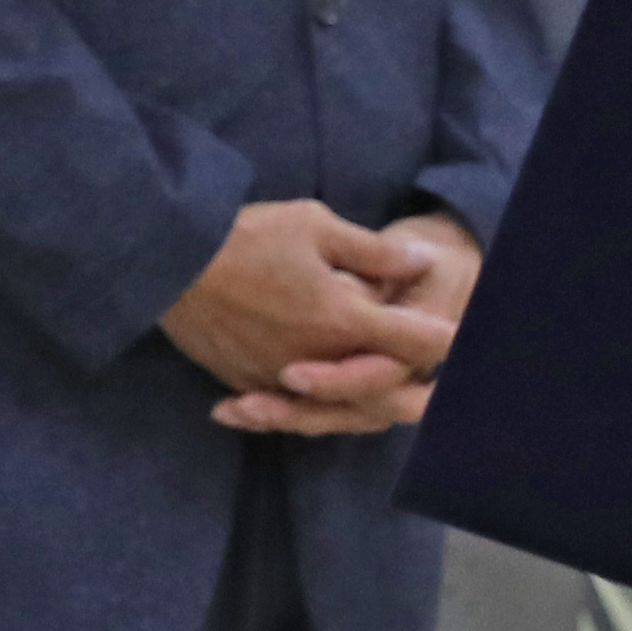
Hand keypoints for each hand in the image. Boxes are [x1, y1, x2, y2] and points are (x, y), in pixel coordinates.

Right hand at [165, 199, 457, 435]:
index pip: (412, 340)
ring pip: (334, 405)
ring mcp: (278, 378)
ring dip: (360, 400)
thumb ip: (374, 251)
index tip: (464, 337)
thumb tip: (421, 261)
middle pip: (380, 390)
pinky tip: (312, 392)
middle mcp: (317, 360)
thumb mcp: (315, 225)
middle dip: (411, 385)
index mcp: (342, 318)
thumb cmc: (245, 236)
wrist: (167, 262)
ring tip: (381, 395)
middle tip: (437, 387)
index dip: (444, 339)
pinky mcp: (246, 383)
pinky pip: (288, 405)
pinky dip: (308, 401)